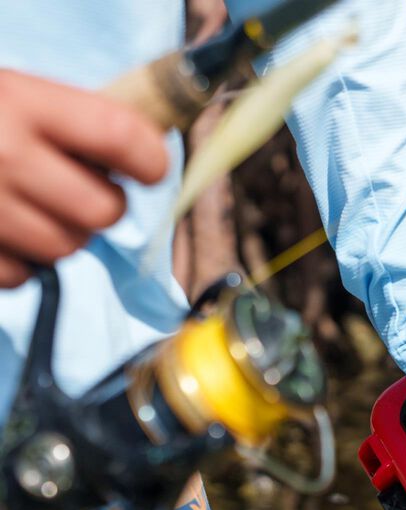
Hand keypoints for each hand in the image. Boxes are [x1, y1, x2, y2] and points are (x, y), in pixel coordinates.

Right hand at [0, 70, 168, 286]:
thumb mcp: (15, 95)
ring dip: (59, 235)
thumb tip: (145, 159)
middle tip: (77, 190)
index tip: (146, 169)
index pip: (123, 137)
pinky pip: (23, 276)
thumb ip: (77, 124)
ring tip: (28, 206)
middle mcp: (4, 154)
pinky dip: (17, 261)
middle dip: (100, 206)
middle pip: (103, 212)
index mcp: (24, 102)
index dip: (149, 160)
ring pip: (67, 249)